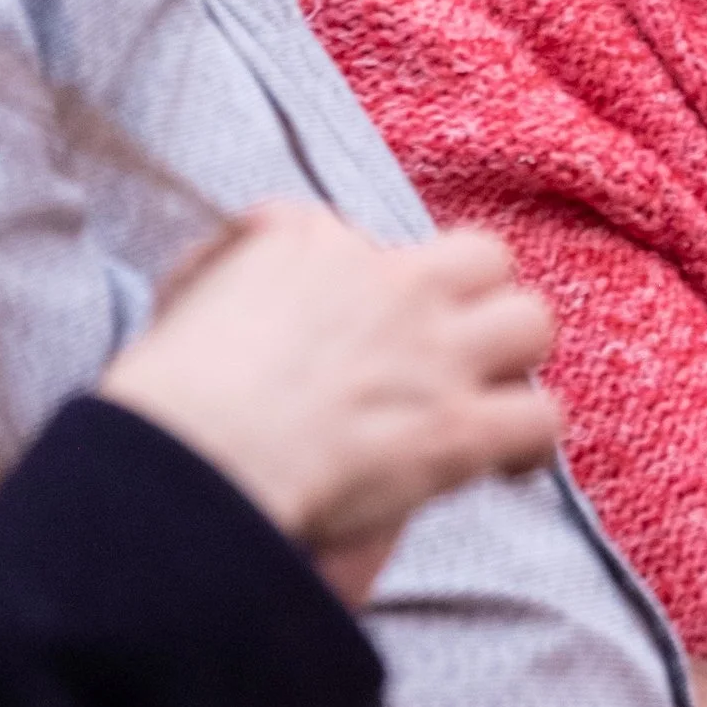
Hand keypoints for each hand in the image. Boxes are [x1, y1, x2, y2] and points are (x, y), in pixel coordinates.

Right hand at [99, 206, 559, 604]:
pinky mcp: (459, 427)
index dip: (370, 292)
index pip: (367, 241)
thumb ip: (227, 266)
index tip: (354, 334)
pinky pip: (541, 417)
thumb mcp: (183, 298)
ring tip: (488, 400)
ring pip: (531, 322)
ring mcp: (434, 351)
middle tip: (450, 350)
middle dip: (476, 299)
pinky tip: (503, 465)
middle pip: (482, 256)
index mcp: (311, 242)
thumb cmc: (164, 399)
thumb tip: (250, 249)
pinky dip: (528, 443)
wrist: (191, 459)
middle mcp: (389, 282)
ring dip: (513, 362)